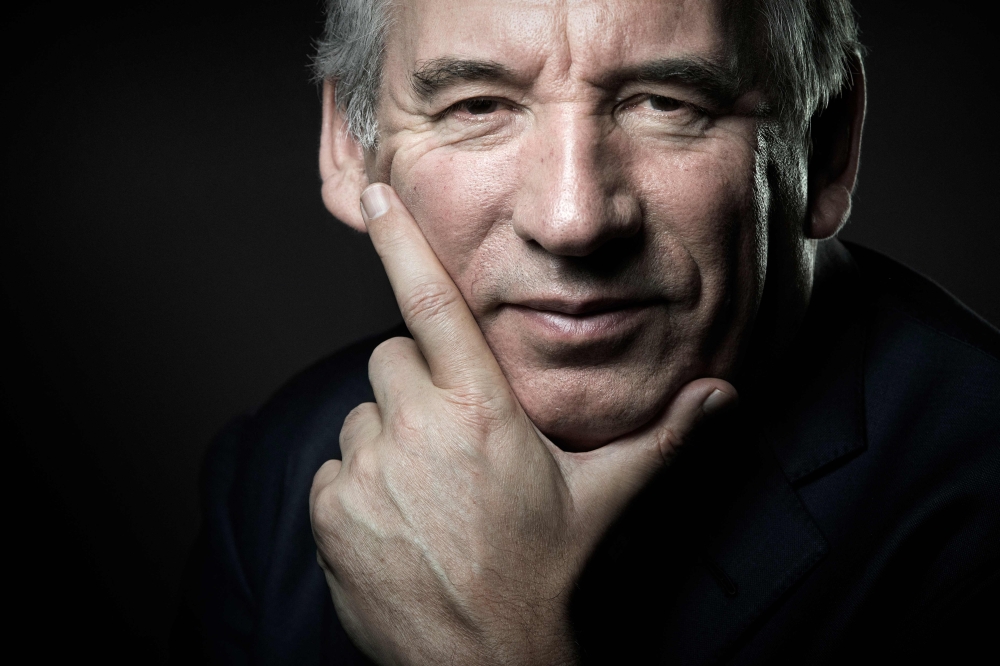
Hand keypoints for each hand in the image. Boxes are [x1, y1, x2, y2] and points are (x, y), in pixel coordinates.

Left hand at [309, 183, 735, 665]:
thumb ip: (663, 437)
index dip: (399, 239)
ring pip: (363, 415)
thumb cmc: (546, 574)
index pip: (432, 301)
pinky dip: (362, 486)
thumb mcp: (606, 499)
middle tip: (457, 439)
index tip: (371, 193)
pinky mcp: (332, 512)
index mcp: (482, 409)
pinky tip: (402, 526)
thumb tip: (724, 393)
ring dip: (390, 438)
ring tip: (433, 492)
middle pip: (395, 358)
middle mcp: (417, 428)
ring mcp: (368, 473)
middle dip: (420, 383)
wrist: (483, 664)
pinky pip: (337, 470)